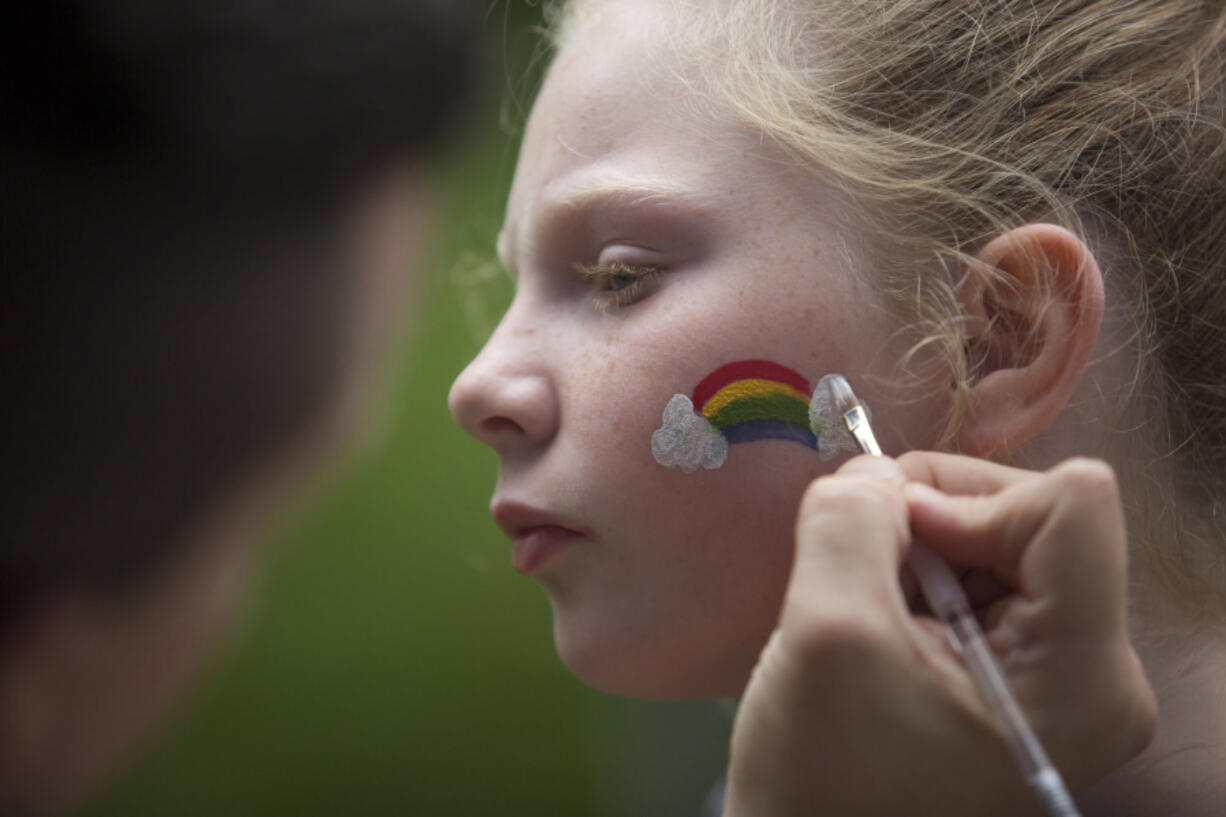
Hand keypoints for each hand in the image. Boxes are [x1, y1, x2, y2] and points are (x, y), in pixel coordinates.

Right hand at [724, 453, 1155, 816]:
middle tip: (860, 573)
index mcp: (1085, 671)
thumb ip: (851, 524)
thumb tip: (874, 472)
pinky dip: (915, 577)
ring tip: (866, 614)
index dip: (967, 502)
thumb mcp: (828, 635)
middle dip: (931, 524)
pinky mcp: (1026, 672)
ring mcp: (1064, 671)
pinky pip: (981, 575)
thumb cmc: (825, 776)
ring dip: (914, 552)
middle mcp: (1099, 667)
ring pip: (998, 537)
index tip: (892, 551)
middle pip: (1033, 514)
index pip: (1070, 504)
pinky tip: (881, 628)